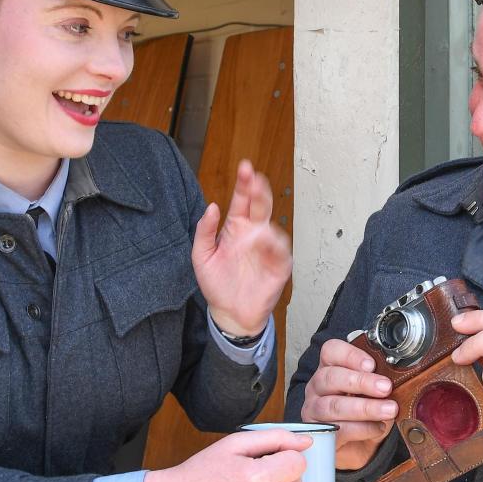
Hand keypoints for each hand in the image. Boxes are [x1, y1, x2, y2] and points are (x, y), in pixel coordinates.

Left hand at [192, 160, 291, 336]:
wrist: (229, 313)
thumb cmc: (216, 283)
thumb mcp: (201, 256)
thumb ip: (204, 231)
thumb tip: (212, 207)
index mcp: (236, 228)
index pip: (242, 201)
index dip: (244, 184)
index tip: (245, 168)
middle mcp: (254, 234)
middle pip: (260, 207)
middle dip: (259, 191)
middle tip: (255, 178)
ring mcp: (267, 249)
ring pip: (272, 226)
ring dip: (265, 220)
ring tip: (255, 223)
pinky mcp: (278, 266)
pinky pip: (281, 252)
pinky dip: (274, 245)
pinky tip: (265, 240)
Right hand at [301, 339, 397, 469]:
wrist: (357, 447)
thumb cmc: (364, 413)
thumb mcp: (374, 393)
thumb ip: (380, 381)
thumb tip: (399, 378)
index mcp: (330, 368)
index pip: (331, 351)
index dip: (350, 356)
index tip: (372, 365)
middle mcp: (318, 387)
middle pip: (331, 377)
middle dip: (361, 382)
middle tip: (385, 387)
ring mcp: (314, 410)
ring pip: (333, 405)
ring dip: (365, 407)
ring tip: (389, 410)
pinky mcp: (320, 434)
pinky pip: (339, 429)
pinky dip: (362, 428)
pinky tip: (378, 427)